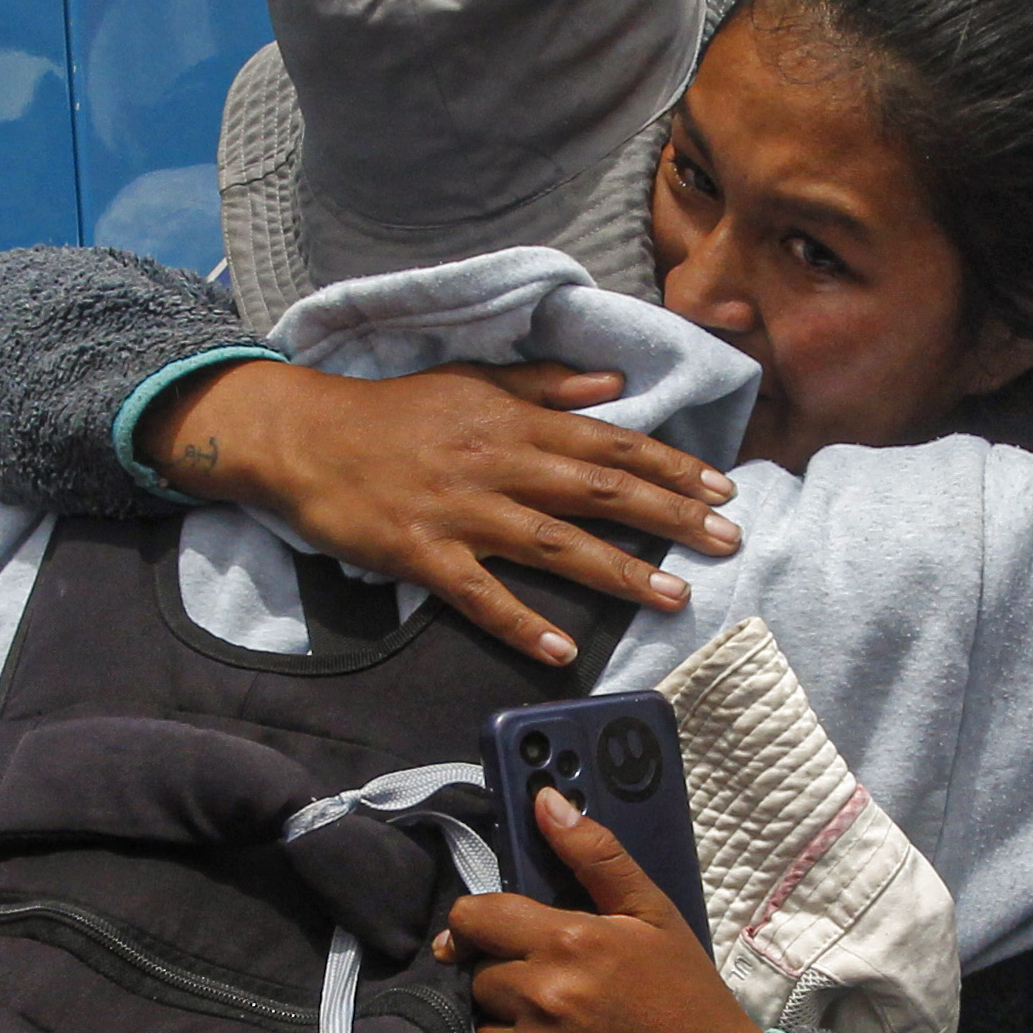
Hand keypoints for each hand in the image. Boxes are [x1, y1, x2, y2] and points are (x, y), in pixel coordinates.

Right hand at [136, 360, 739, 667]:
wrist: (305, 435)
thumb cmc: (392, 412)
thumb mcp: (470, 381)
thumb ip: (544, 385)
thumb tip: (614, 386)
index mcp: (514, 421)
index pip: (609, 442)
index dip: (670, 464)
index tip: (721, 485)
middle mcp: (499, 464)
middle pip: (600, 491)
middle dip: (670, 516)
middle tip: (727, 538)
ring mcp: (462, 512)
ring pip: (554, 544)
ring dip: (618, 571)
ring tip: (673, 595)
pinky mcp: (423, 554)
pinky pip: (479, 595)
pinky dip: (520, 622)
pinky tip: (560, 651)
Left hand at [440, 787, 768, 1032]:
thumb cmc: (692, 1004)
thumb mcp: (657, 918)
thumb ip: (598, 856)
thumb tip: (545, 801)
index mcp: (567, 943)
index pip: (473, 919)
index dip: (476, 925)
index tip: (489, 937)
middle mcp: (541, 999)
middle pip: (478, 979)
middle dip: (508, 982)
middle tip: (558, 996)